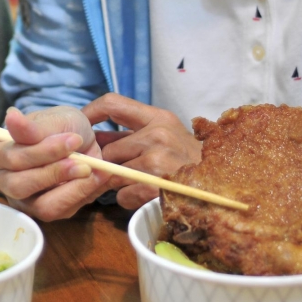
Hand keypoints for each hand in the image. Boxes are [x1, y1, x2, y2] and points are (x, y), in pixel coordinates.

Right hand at [0, 106, 110, 220]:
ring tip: (92, 170)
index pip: (12, 157)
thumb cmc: (58, 125)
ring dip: (71, 189)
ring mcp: (21, 199)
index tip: (73, 139)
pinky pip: (60, 212)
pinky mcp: (42, 211)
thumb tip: (10, 117)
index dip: (42, 151)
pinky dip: (81, 195)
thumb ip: (32, 126)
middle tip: (84, 161)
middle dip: (56, 173)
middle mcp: (2, 179)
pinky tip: (96, 178)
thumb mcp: (52, 119)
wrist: (78, 138)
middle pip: (20, 185)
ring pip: (40, 205)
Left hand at [83, 94, 201, 210]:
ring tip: (133, 184)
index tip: (79, 125)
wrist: (222, 184)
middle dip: (106, 164)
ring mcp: (158, 159)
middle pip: (110, 148)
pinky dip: (127, 199)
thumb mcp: (166, 135)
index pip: (112, 103)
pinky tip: (141, 196)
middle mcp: (158, 133)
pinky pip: (123, 195)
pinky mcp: (158, 185)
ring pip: (114, 173)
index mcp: (158, 117)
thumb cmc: (190, 160)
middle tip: (110, 173)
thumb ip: (133, 134)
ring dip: (117, 183)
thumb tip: (94, 140)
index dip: (90, 113)